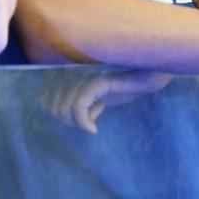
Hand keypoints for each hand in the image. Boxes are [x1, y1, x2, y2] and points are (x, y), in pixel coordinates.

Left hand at [40, 69, 172, 134]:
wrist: (153, 73)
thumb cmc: (127, 83)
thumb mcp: (101, 95)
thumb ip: (81, 100)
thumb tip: (63, 113)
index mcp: (72, 71)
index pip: (45, 94)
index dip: (52, 109)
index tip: (70, 117)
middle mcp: (76, 70)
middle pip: (51, 102)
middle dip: (65, 118)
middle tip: (85, 122)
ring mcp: (88, 74)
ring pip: (64, 105)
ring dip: (75, 122)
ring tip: (90, 125)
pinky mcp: (101, 81)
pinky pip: (80, 104)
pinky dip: (83, 121)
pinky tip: (93, 129)